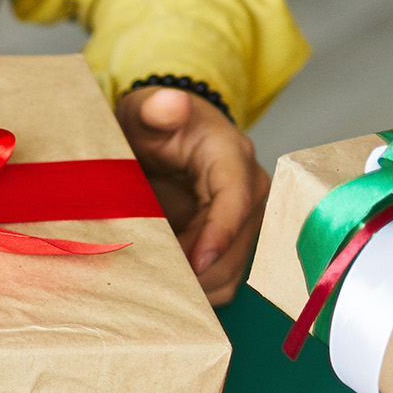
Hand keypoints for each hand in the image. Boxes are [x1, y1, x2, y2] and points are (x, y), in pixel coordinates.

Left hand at [116, 85, 266, 305]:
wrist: (159, 137)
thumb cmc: (150, 124)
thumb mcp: (142, 110)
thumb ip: (153, 108)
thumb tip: (171, 103)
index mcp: (230, 155)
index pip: (237, 199)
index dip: (218, 234)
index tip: (195, 263)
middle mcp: (249, 188)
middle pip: (238, 244)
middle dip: (201, 271)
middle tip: (155, 284)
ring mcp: (245, 218)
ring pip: (232, 269)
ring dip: (197, 285)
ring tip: (155, 286)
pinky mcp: (233, 240)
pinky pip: (223, 277)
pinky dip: (197, 289)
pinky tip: (165, 285)